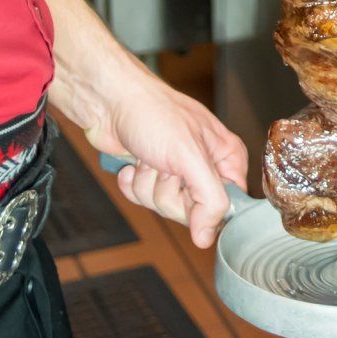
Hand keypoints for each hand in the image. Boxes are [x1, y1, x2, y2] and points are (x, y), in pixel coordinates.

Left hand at [65, 63, 248, 247]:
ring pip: (163, 205)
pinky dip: (131, 183)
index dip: (204, 206)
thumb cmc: (152, 112)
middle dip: (168, 191)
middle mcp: (203, 165)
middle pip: (192, 211)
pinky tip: (132, 161)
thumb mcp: (189, 156)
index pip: (227, 205)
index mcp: (226, 157)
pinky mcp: (149, 174)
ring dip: (147, 184)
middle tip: (164, 165)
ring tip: (147, 157)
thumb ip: (209, 198)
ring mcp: (175, 171)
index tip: (188, 190)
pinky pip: (142, 199)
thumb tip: (209, 237)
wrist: (109, 100)